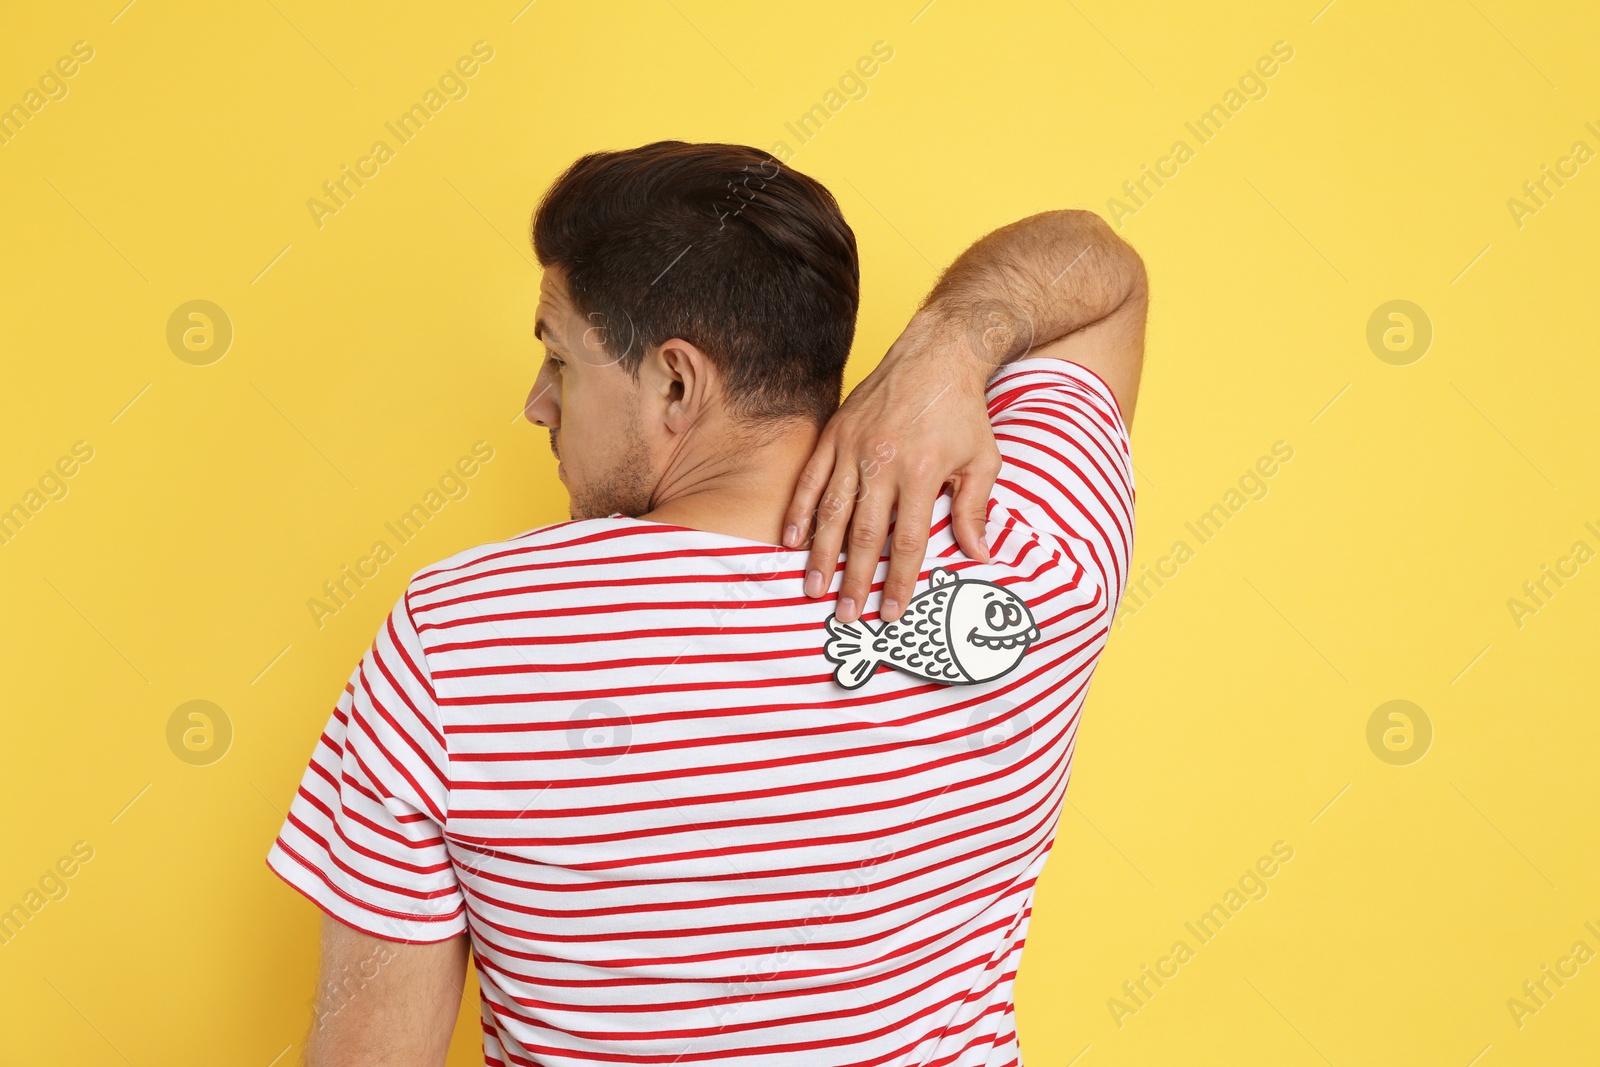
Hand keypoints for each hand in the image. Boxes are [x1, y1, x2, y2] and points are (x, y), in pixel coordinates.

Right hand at [782, 314, 1000, 623]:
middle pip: (864, 534)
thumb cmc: (963, 411)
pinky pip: (811, 478)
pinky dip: (800, 510)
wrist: (936, 354)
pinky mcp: (835, 433)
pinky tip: (792, 540)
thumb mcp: (983, 460)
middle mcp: (883, 462)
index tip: (891, 612)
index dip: (898, 581)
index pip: (907, 541)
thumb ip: (975, 509)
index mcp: (922, 473)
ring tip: (814, 588)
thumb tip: (979, 555)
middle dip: (854, 579)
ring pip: (830, 511)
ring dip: (820, 554)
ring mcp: (853, 447)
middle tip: (847, 615)